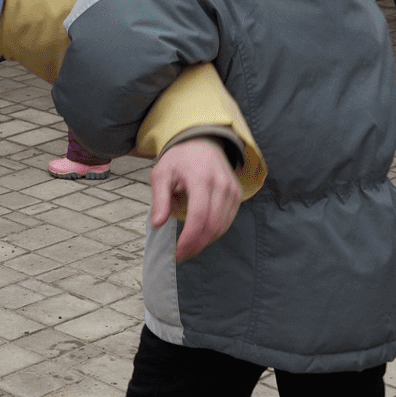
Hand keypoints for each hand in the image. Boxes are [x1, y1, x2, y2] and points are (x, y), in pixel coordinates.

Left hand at [150, 137, 241, 262]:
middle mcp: (220, 184)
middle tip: (182, 254)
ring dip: (206, 241)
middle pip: (212, 225)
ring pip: (222, 226)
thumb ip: (160, 198)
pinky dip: (215, 232)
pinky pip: (228, 220)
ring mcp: (232, 190)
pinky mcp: (237, 194)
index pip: (199, 216)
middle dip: (197, 244)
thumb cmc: (179, 159)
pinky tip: (201, 235)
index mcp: (200, 177)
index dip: (189, 238)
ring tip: (189, 247)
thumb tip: (158, 224)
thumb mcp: (161, 173)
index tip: (177, 253)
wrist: (202, 142)